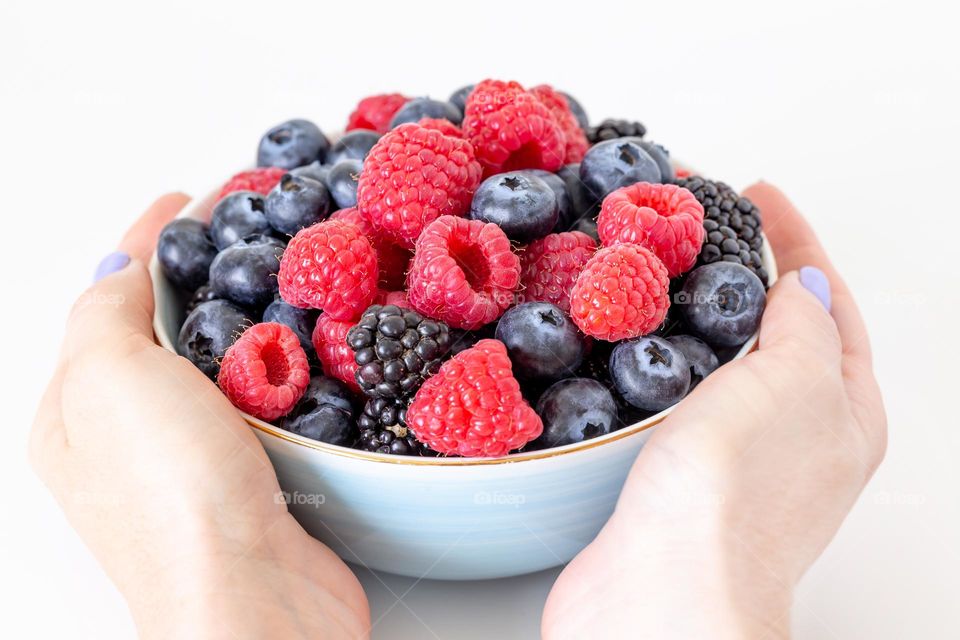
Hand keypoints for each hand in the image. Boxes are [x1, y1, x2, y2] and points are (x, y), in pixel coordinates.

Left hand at [29, 194, 369, 639]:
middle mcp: (132, 439)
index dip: (148, 240)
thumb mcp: (108, 379)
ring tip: (291, 273)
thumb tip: (123, 267)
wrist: (253, 597)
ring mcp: (198, 461)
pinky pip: (270, 401)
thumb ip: (105, 312)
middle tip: (253, 227)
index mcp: (75, 412)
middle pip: (166, 330)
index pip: (110, 297)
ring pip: (224, 366)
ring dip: (254, 318)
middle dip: (204, 275)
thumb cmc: (172, 496)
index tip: (191, 195)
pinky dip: (289, 364)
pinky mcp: (258, 478)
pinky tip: (316, 348)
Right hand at [542, 182, 886, 638]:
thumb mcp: (792, 382)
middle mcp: (798, 438)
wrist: (659, 590)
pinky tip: (632, 346)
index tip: (758, 192)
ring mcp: (735, 457)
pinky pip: (676, 398)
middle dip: (748, 272)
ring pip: (721, 365)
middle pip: (780, 331)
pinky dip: (659, 360)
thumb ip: (801, 325)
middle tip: (710, 222)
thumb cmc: (733, 497)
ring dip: (697, 315)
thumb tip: (804, 283)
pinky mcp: (677, 475)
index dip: (796, 239)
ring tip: (668, 269)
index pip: (829, 301)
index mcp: (845, 413)